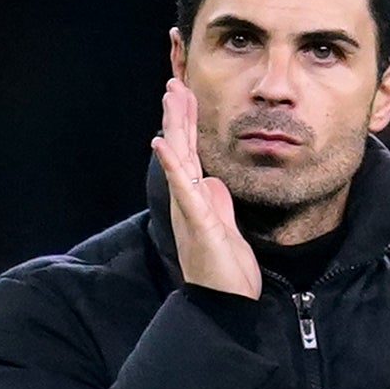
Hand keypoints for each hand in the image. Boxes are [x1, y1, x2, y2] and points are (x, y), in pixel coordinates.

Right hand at [154, 79, 258, 298]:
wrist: (224, 306)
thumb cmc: (225, 271)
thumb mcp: (224, 228)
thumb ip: (216, 203)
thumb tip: (213, 181)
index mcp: (197, 200)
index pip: (190, 153)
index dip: (187, 123)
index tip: (186, 94)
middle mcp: (188, 201)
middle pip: (182, 149)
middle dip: (178, 114)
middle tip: (174, 82)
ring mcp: (191, 210)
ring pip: (180, 160)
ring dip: (175, 127)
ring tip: (171, 98)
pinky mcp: (199, 224)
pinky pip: (185, 190)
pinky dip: (173, 165)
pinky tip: (164, 144)